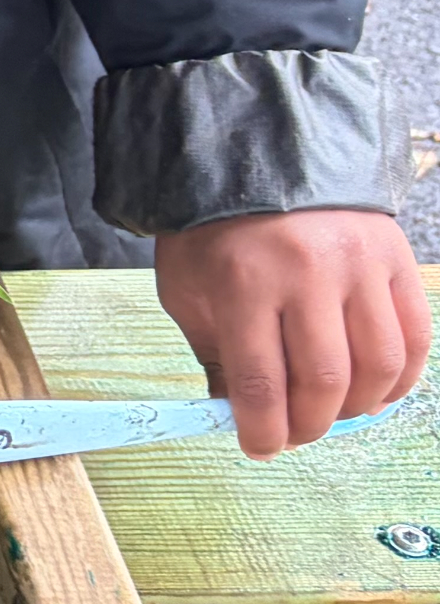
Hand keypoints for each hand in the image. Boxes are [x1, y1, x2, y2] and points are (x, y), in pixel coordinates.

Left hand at [153, 208, 428, 455]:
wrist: (259, 156)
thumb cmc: (214, 232)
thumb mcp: (189, 290)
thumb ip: (215, 355)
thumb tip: (241, 418)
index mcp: (243, 283)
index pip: (261, 382)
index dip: (262, 431)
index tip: (258, 448)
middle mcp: (308, 274)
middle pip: (324, 381)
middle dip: (309, 425)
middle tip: (293, 433)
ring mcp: (360, 265)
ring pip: (377, 365)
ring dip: (356, 407)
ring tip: (331, 411)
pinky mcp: (397, 258)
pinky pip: (415, 337)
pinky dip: (399, 377)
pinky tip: (374, 391)